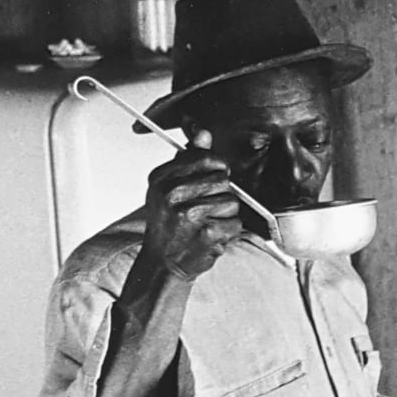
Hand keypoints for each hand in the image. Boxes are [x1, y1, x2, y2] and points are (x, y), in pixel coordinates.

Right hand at [140, 130, 243, 280]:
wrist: (162, 263)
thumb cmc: (168, 224)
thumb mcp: (169, 187)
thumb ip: (188, 159)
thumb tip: (203, 132)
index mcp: (161, 178)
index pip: (205, 157)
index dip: (217, 167)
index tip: (213, 178)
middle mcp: (171, 193)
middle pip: (222, 179)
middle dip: (221, 194)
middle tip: (206, 209)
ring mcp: (188, 213)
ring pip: (232, 201)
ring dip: (226, 215)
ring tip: (207, 223)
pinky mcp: (206, 233)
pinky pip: (235, 223)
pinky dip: (228, 232)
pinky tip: (211, 237)